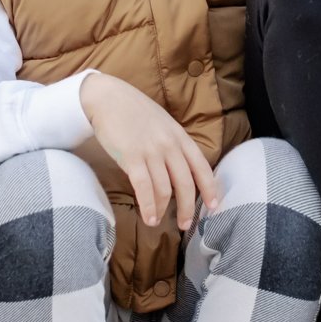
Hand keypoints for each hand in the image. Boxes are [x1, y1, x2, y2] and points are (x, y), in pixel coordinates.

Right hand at [80, 71, 219, 230]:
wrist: (107, 98)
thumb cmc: (133, 111)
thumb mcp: (162, 124)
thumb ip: (173, 144)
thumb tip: (179, 169)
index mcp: (180, 136)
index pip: (202, 166)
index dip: (210, 189)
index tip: (213, 206)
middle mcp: (170, 145)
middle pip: (186, 184)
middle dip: (188, 208)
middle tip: (185, 224)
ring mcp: (151, 151)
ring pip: (165, 189)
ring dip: (163, 210)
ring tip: (157, 221)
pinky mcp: (132, 157)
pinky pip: (144, 188)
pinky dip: (148, 206)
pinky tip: (148, 217)